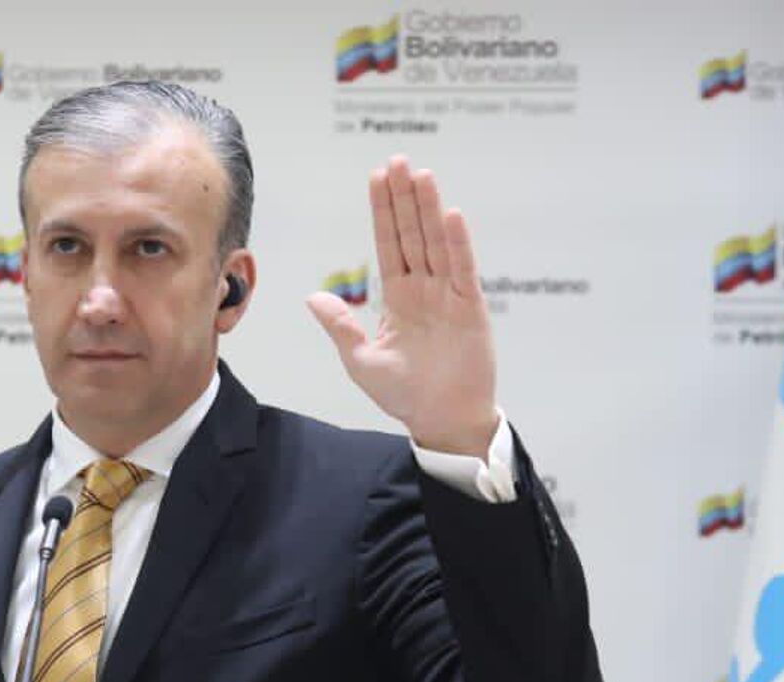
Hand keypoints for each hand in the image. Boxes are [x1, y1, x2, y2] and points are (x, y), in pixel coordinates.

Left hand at [306, 155, 498, 456]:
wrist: (441, 418)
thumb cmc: (404, 393)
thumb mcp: (361, 359)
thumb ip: (341, 325)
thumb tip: (313, 297)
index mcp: (398, 297)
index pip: (388, 244)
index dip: (382, 211)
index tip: (377, 178)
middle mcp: (424, 288)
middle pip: (411, 233)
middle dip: (403, 198)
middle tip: (397, 161)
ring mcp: (448, 295)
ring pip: (435, 243)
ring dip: (427, 209)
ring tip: (420, 175)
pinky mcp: (470, 308)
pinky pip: (462, 269)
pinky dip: (456, 243)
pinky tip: (449, 215)